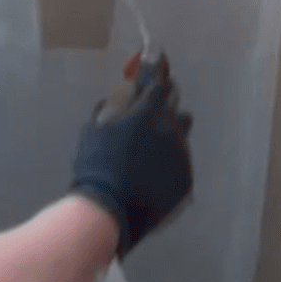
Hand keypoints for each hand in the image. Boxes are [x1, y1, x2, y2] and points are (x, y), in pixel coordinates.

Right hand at [71, 53, 193, 258]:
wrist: (109, 210)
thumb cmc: (95, 166)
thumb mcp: (94, 129)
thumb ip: (112, 106)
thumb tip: (119, 92)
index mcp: (148, 113)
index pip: (161, 82)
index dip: (157, 75)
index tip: (154, 71)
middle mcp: (171, 131)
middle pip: (178, 109)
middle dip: (165, 110)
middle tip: (147, 120)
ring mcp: (182, 158)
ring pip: (180, 140)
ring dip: (167, 140)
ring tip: (146, 156)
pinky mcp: (186, 181)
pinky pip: (179, 166)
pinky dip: (167, 168)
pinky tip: (148, 179)